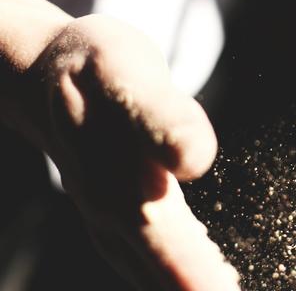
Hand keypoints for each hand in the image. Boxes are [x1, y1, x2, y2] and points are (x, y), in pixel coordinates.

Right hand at [31, 15, 239, 288]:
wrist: (46, 71)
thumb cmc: (93, 67)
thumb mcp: (124, 74)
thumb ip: (160, 118)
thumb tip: (194, 161)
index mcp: (124, 193)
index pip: (178, 261)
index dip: (203, 286)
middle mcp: (116, 221)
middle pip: (169, 282)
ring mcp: (113, 224)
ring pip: (157, 279)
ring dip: (189, 289)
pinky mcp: (120, 218)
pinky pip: (153, 264)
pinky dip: (179, 280)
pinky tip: (208, 281)